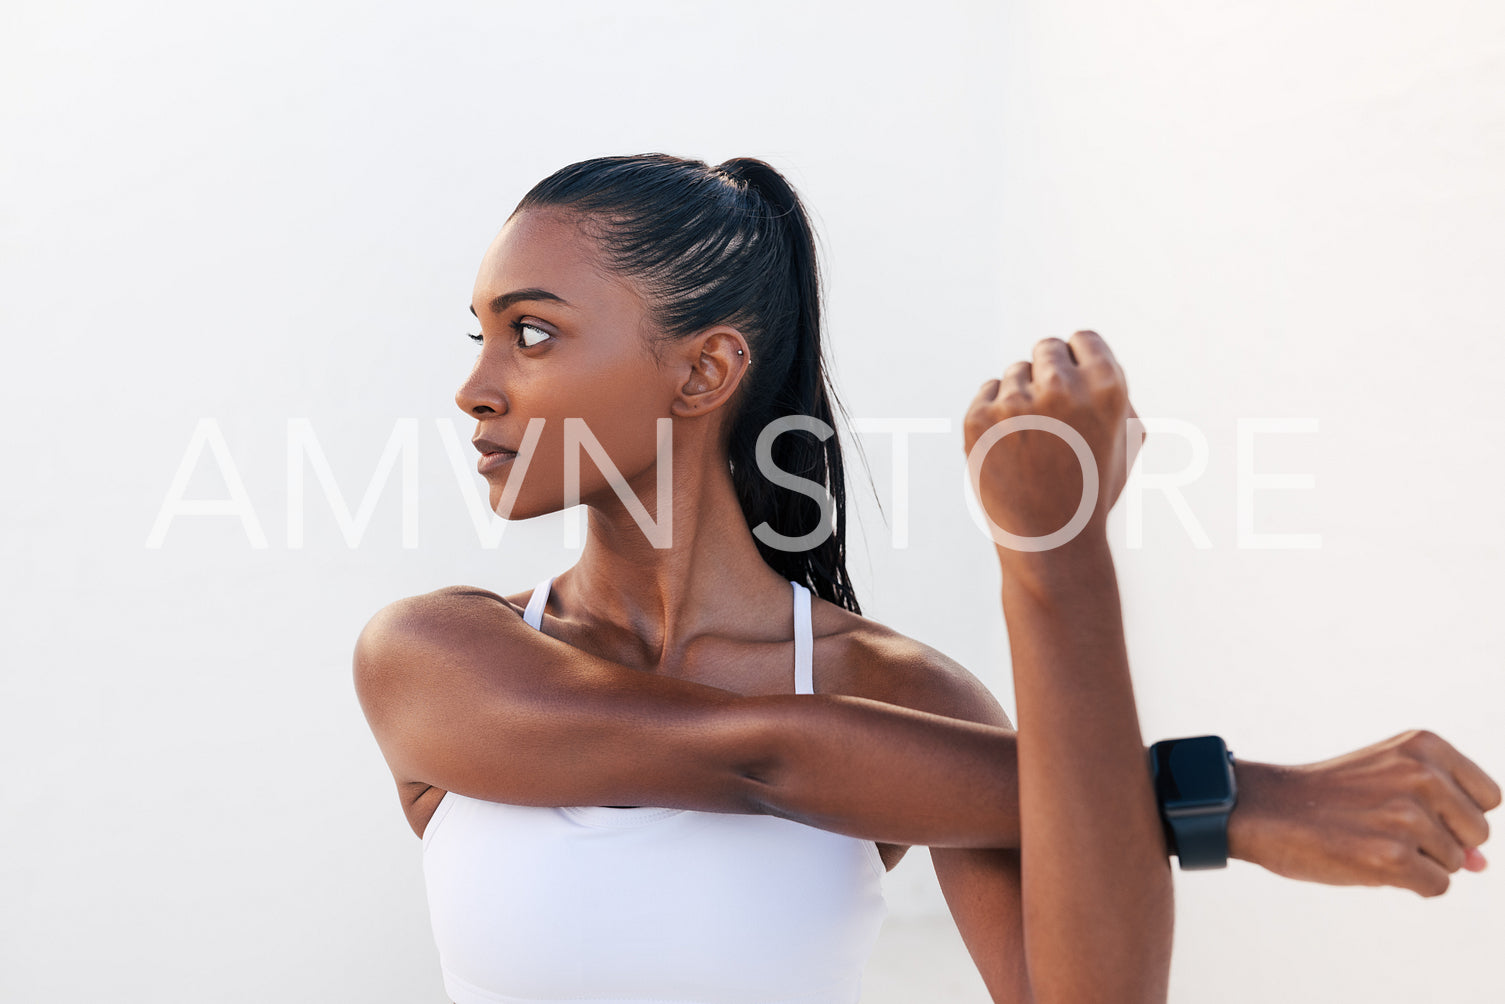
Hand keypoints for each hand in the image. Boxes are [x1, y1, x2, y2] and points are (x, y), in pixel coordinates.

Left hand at [963, 331, 1144, 568]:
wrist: (1051, 543)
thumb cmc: (1093, 491)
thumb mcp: (1127, 440)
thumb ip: (1114, 389)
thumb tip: (1086, 353)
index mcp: (1107, 388)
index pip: (1084, 340)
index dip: (1080, 363)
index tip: (1075, 388)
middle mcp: (1061, 388)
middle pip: (1047, 348)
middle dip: (1049, 374)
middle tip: (1052, 417)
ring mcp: (1015, 403)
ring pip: (1016, 371)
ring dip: (1024, 397)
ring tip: (1035, 443)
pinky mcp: (978, 418)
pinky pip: (988, 391)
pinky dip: (996, 413)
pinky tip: (1011, 448)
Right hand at [1229, 730, 1500, 896]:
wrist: (1265, 808)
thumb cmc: (1328, 796)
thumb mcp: (1387, 780)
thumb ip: (1442, 812)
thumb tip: (1482, 865)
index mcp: (1425, 746)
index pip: (1488, 798)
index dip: (1456, 813)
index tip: (1414, 809)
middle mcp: (1422, 775)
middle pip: (1477, 833)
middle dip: (1442, 841)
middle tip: (1386, 826)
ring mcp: (1407, 816)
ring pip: (1455, 864)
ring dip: (1419, 861)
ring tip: (1370, 838)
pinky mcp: (1392, 856)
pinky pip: (1436, 887)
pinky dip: (1408, 883)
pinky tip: (1368, 860)